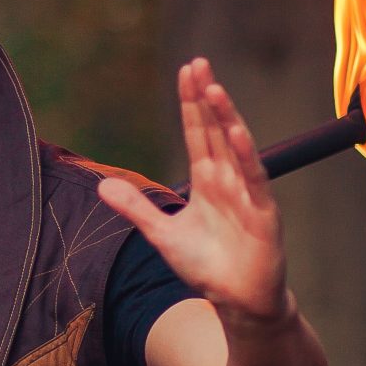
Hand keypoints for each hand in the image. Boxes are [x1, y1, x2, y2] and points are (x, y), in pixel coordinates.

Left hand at [97, 58, 293, 327]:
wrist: (236, 301)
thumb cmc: (206, 266)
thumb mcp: (161, 234)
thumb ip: (135, 207)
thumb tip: (102, 185)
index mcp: (208, 180)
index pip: (198, 132)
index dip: (191, 103)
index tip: (187, 70)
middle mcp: (228, 180)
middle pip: (216, 130)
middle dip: (207, 97)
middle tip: (198, 64)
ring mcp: (247, 194)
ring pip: (236, 148)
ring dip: (226, 118)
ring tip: (214, 88)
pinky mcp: (263, 214)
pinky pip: (254, 180)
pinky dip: (246, 157)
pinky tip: (236, 134)